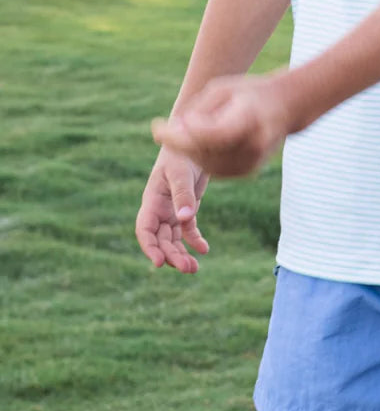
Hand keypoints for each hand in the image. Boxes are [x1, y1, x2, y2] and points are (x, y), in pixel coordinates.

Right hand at [136, 151, 209, 272]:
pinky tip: (204, 250)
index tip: (159, 263)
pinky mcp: (186, 208)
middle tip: (188, 269)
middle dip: (171, 256)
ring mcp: (172, 210)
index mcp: (152, 200)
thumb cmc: (182, 153)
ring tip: (194, 268)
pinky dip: (194, 241)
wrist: (192, 142)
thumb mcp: (181, 173)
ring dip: (181, 253)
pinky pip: (187, 230)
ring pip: (173, 239)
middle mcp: (159, 208)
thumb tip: (185, 219)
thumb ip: (183, 196)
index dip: (149, 247)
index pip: (144, 229)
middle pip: (160, 239)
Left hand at [151, 73, 290, 178]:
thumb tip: (176, 132)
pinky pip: (214, 169)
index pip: (208, 135)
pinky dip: (200, 157)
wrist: (286, 107)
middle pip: (203, 151)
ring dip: (187, 151)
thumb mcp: (221, 89)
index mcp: (249, 119)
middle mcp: (253, 145)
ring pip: (205, 164)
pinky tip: (195, 143)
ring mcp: (252, 162)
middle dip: (179, 142)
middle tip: (163, 129)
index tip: (156, 127)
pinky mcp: (247, 171)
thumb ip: (198, 110)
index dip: (179, 135)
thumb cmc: (249, 92)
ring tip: (179, 134)